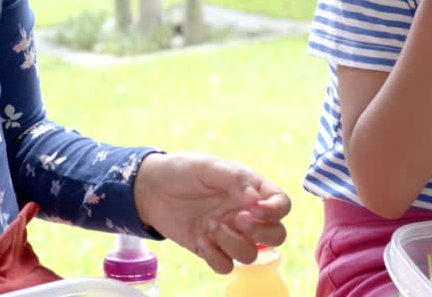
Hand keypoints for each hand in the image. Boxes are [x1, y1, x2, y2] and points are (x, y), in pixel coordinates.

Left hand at [132, 152, 290, 273]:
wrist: (150, 188)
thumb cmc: (182, 171)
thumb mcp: (208, 167)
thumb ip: (235, 179)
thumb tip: (257, 200)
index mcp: (251, 190)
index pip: (281, 204)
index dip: (276, 210)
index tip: (255, 208)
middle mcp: (245, 213)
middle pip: (276, 235)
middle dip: (261, 232)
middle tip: (237, 219)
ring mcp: (229, 234)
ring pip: (251, 254)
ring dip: (232, 243)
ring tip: (210, 225)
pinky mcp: (211, 249)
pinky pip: (226, 266)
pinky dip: (214, 256)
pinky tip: (199, 238)